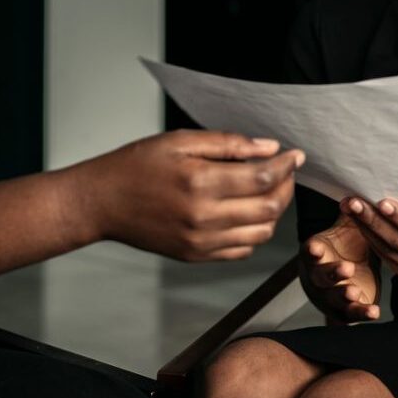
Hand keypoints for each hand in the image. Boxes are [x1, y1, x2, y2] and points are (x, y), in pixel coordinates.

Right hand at [78, 131, 302, 261]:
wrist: (103, 202)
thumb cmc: (137, 166)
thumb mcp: (180, 141)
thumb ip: (228, 144)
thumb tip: (269, 148)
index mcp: (201, 182)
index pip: (263, 177)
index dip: (286, 165)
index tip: (294, 155)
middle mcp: (204, 217)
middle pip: (269, 208)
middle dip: (286, 187)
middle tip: (285, 171)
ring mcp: (201, 241)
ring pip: (261, 233)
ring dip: (274, 211)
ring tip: (268, 191)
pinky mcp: (196, 255)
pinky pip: (242, 250)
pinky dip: (255, 232)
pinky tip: (248, 213)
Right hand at [305, 216, 378, 321]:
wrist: (347, 271)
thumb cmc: (344, 246)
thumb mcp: (348, 228)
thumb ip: (351, 214)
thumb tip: (352, 198)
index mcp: (315, 253)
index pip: (310, 252)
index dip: (312, 251)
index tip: (316, 249)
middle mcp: (318, 276)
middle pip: (320, 277)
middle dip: (332, 273)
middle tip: (346, 268)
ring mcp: (330, 295)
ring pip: (334, 297)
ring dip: (343, 295)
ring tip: (353, 292)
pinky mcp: (344, 310)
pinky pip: (352, 314)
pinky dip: (362, 313)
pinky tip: (374, 312)